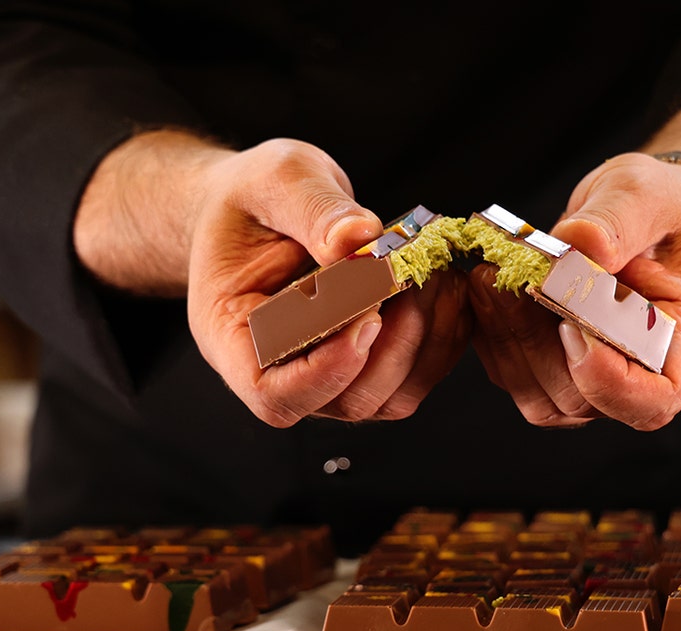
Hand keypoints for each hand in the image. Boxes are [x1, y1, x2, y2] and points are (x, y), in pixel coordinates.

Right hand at [76, 132, 470, 426]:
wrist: (266, 207)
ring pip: (389, 397)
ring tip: (436, 276)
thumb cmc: (254, 198)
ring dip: (425, 341)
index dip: (324, 372)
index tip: (368, 316)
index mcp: (233, 335)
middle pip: (344, 400)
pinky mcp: (369, 364)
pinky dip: (442, 339)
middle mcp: (280, 369)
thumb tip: (360, 237)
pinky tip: (447, 289)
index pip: (272, 392)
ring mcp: (328, 375)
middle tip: (416, 277)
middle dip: (393, 344)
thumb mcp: (276, 180)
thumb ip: (313, 209)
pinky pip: (415, 377)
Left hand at [467, 152, 680, 430]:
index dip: (609, 381)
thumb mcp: (650, 196)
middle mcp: (642, 370)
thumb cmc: (667, 207)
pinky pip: (518, 374)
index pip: (656, 399)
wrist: (651, 211)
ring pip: (543, 396)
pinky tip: (488, 290)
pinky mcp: (558, 362)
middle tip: (507, 282)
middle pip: (586, 400)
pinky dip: (495, 337)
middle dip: (538, 346)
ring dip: (508, 342)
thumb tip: (578, 244)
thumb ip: (618, 221)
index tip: (573, 327)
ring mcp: (597, 374)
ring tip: (489, 279)